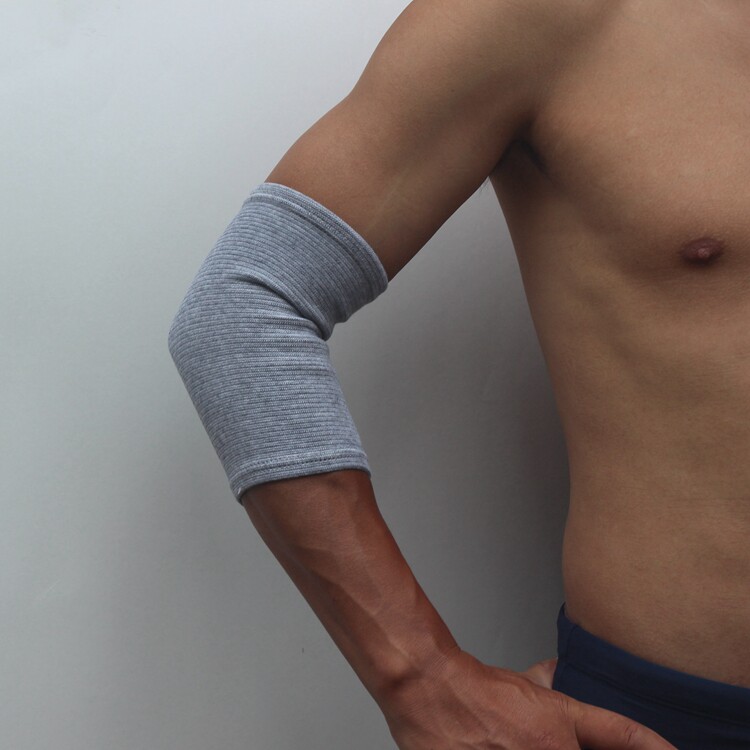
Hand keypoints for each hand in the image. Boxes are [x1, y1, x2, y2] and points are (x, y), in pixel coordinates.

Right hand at [382, 648, 676, 748]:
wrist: (428, 687)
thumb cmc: (470, 686)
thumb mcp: (518, 682)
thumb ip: (544, 683)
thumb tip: (557, 675)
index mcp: (557, 725)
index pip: (621, 735)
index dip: (653, 746)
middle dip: (581, 748)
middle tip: (545, 738)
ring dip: (537, 749)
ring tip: (506, 740)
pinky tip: (498, 746)